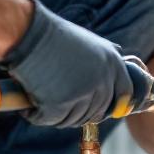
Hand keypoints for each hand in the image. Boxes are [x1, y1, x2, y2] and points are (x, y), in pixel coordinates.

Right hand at [3, 0, 132, 126]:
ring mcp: (83, 94)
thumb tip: (113, 73)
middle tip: (59, 106)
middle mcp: (102, 79)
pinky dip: (39, 115)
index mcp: (112, 62)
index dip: (116, 104)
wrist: (30, 34)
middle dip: (79, 113)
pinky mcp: (60, 104)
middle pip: (97, 111)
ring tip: (41, 98)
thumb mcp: (88, 42)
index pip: (124, 92)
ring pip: (73, 119)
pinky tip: (31, 105)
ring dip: (58, 115)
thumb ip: (102, 60)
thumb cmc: (53, 35)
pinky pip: (52, 120)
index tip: (105, 112)